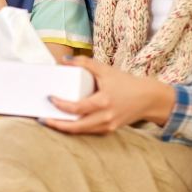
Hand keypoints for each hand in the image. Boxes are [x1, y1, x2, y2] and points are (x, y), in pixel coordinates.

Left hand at [45, 56, 175, 133]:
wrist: (149, 99)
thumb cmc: (127, 83)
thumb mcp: (106, 70)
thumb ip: (85, 63)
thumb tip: (64, 60)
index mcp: (104, 102)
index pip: (77, 108)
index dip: (61, 105)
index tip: (50, 98)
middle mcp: (106, 117)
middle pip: (76, 126)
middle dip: (57, 124)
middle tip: (41, 118)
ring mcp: (108, 126)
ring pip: (81, 131)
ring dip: (64, 128)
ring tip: (49, 121)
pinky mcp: (109, 129)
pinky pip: (89, 131)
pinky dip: (76, 128)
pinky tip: (65, 122)